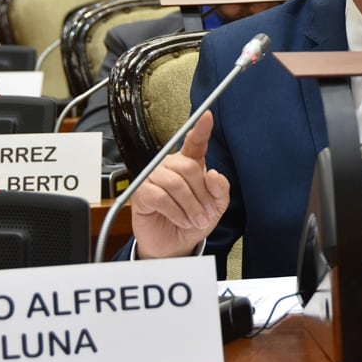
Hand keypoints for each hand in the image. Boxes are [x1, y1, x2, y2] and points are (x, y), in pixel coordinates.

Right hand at [130, 110, 229, 258]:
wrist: (175, 245)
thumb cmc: (193, 221)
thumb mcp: (215, 207)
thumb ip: (220, 190)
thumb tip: (214, 174)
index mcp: (190, 164)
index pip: (195, 143)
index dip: (201, 129)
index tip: (207, 116)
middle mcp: (170, 166)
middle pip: (189, 168)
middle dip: (201, 194)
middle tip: (206, 213)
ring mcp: (154, 177)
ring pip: (176, 184)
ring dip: (190, 207)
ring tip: (195, 220)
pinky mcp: (141, 192)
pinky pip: (161, 197)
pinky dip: (175, 212)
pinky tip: (180, 220)